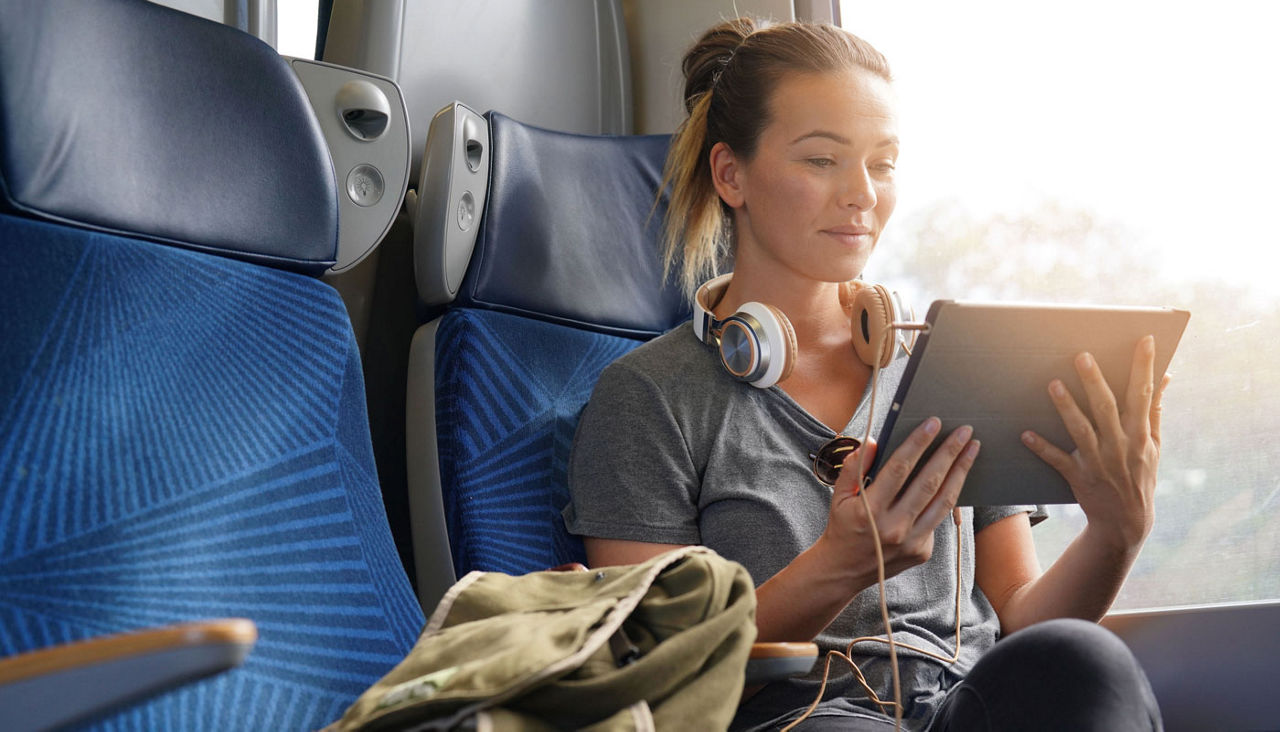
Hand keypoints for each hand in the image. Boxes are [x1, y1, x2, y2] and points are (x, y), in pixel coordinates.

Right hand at [820, 418, 980, 585]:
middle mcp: (894, 527)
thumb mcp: (838, 495)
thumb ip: (853, 467)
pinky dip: (946, 497)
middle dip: (950, 453)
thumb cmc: (842, 526)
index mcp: (869, 510)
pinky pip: (938, 519)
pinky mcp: (923, 552)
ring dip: (961, 472)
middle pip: (929, 482)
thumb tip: (873, 442)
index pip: (899, 469)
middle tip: (965, 432)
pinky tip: (954, 478)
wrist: (843, 571)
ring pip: (944, 501)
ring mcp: (911, 542)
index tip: (933, 423)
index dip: (918, 443)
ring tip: (972, 450)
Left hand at [1021, 335, 1171, 549]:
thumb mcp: (1155, 446)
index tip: (1145, 340)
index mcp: (1140, 435)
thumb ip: (1156, 411)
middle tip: (1082, 356)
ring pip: (1080, 430)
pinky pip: (1057, 460)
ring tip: (1053, 384)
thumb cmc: (1141, 476)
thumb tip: (1166, 377)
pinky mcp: (1079, 476)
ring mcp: (1099, 462)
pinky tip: (1026, 434)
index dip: (1145, 367)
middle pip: (1106, 408)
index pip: (1143, 394)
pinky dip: (1042, 447)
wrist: (1127, 522)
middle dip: (1095, 381)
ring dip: (1066, 407)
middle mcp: (1120, 446)